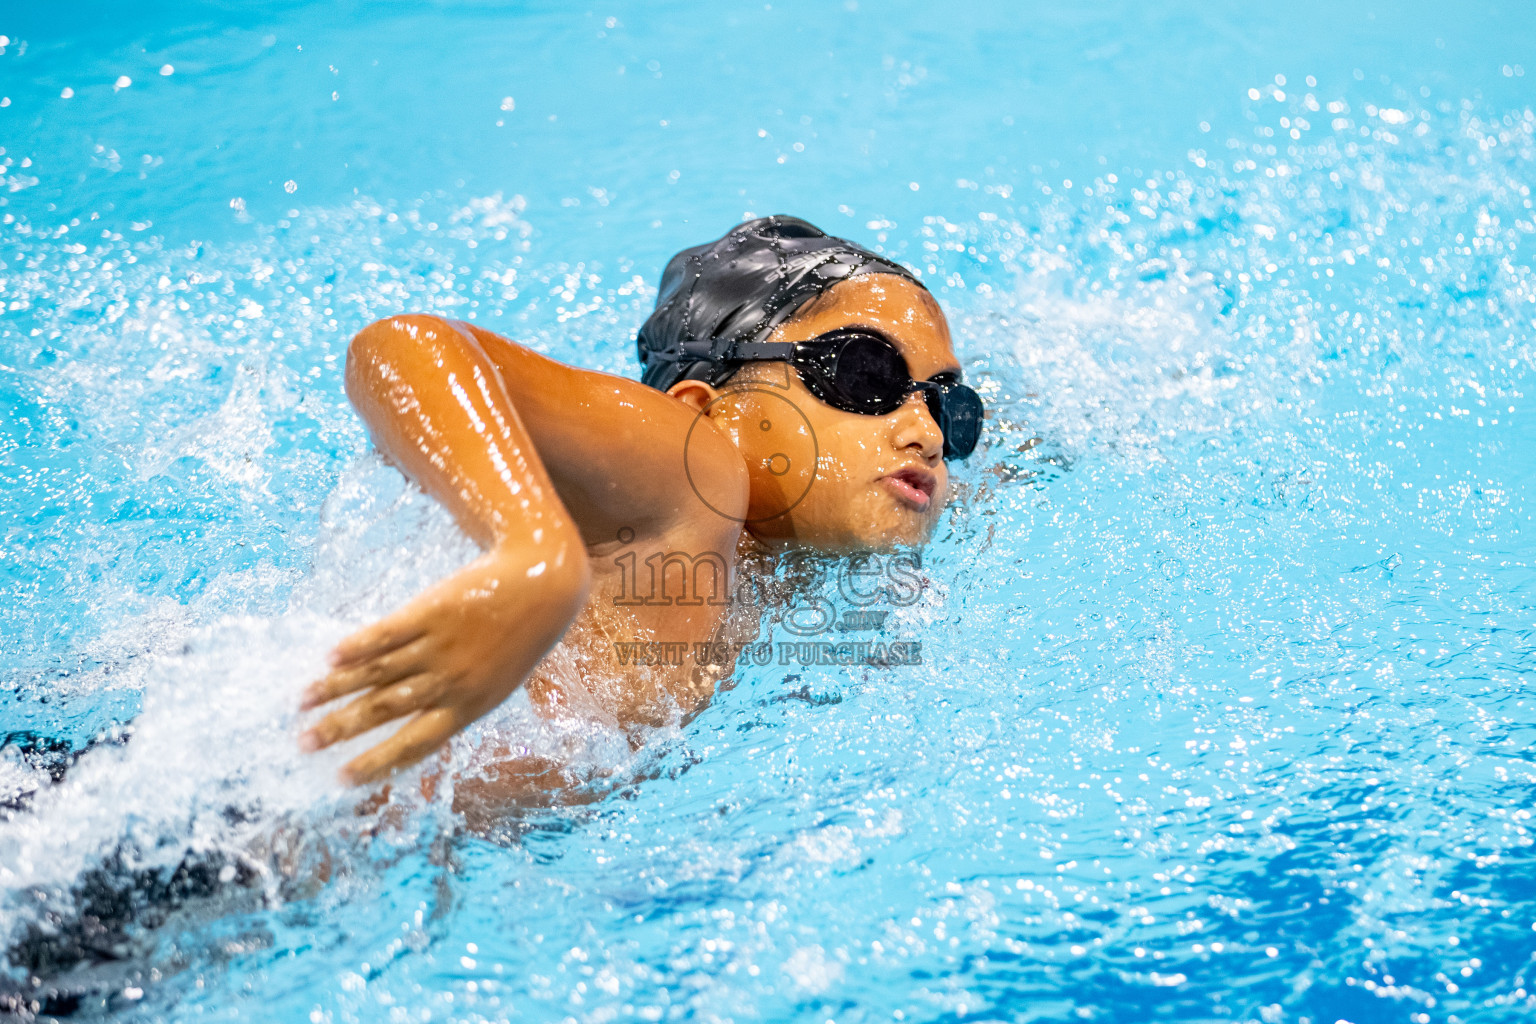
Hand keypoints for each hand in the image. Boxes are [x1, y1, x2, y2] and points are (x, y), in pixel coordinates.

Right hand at [299, 543, 589, 784]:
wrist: (541, 587)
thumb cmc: (516, 639)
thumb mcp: (495, 682)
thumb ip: (457, 703)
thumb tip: (413, 722)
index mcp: (468, 707)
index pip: (414, 745)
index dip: (376, 763)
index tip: (341, 779)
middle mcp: (450, 682)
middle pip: (385, 711)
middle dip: (341, 729)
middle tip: (304, 743)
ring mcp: (439, 647)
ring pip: (378, 673)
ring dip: (335, 689)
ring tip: (302, 702)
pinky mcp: (432, 612)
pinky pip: (387, 634)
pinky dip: (357, 646)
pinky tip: (330, 658)